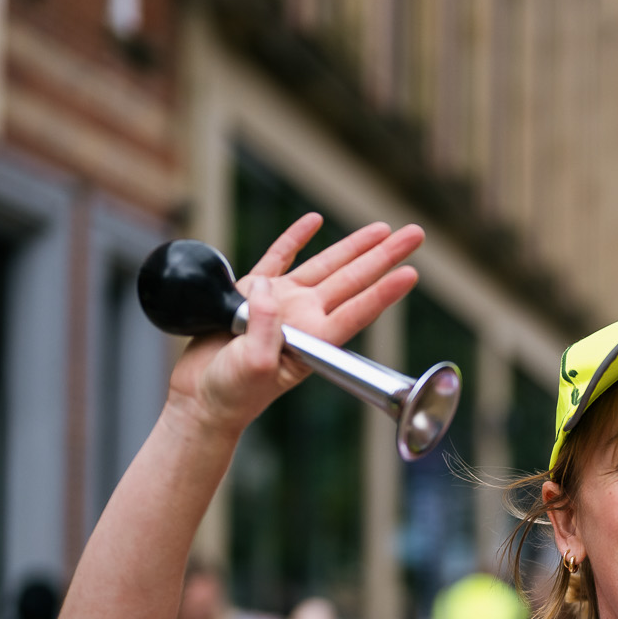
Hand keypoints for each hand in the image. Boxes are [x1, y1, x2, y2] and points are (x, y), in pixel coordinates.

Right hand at [165, 215, 423, 439]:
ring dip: (355, 246)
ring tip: (384, 228)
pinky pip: (279, 258)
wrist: (202, 398)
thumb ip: (264, 327)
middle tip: (415, 234)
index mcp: (312, 339)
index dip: (385, 291)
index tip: (411, 273)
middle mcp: (304, 318)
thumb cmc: (232, 393)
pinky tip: (315, 221)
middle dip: (385, 256)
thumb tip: (265, 288)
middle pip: (353, 280)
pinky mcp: (252, 294)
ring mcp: (282, 304)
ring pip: (326, 265)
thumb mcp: (253, 364)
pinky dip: (296, 238)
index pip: (357, 310)